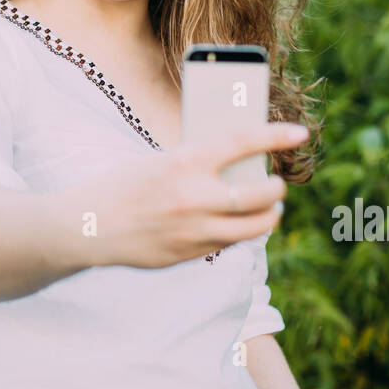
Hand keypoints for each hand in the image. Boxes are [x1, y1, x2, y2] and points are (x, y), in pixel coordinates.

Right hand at [68, 122, 306, 269]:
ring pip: (253, 227)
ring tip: (270, 208)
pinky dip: (238, 232)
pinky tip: (237, 224)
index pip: (242, 142)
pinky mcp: (188, 254)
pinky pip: (228, 244)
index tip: (300, 134)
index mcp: (183, 162)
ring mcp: (192, 231)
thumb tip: (238, 166)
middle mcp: (193, 197)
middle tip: (276, 184)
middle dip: (277, 189)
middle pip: (260, 196)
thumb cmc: (124, 186)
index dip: (276, 137)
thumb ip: (197, 165)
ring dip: (269, 216)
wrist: (88, 227)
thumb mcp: (160, 161)